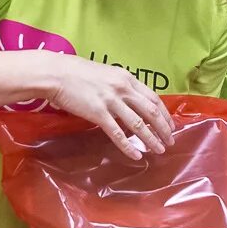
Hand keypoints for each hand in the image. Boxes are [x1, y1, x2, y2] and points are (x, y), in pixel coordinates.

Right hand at [42, 55, 174, 160]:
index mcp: (127, 78)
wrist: (56, 73)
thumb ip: (120, 86)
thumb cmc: (77, 72)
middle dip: (164, 128)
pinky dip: (128, 146)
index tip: (170, 125)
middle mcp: (123, 89)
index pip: (154, 98)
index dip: (165, 114)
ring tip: (159, 150)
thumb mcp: (106, 74)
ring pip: (139, 124)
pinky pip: (118, 133)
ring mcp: (111, 101)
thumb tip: (131, 101)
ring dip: (151, 139)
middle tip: (170, 141)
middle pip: (151, 111)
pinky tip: (136, 155)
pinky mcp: (98, 113)